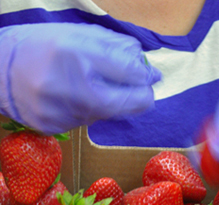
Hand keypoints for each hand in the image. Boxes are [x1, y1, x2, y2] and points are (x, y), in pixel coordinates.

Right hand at [0, 23, 160, 134]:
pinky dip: (95, 110)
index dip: (146, 74)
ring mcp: (65, 113)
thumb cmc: (38, 46)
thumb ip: (113, 47)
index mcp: (77, 56)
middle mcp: (72, 88)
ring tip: (103, 87)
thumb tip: (144, 63)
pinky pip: (90, 121)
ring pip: (109, 113)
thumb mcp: (76, 34)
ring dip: (116, 102)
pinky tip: (81, 98)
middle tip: (146, 90)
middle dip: (143, 97)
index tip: (151, 74)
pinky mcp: (58, 128)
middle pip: (128, 103)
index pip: (130, 72)